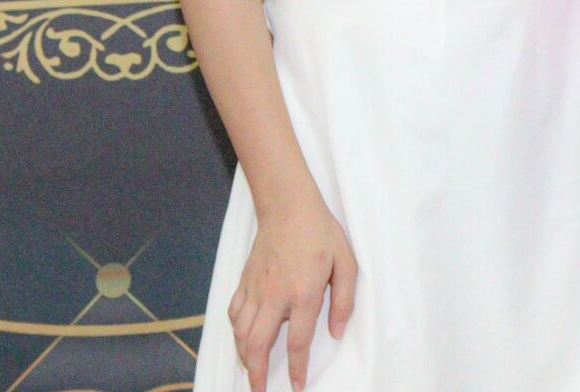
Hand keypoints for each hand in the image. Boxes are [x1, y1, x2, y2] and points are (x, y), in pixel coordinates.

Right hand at [228, 197, 357, 391]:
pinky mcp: (244, 281)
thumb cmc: (320, 232)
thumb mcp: (346, 262)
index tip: (296, 386)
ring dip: (245, 357)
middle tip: (260, 390)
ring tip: (252, 371)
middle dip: (257, 374)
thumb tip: (336, 332)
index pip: (298, 342)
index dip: (297, 369)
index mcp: (304, 293)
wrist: (288, 205)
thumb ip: (345, 300)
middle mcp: (275, 295)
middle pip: (258, 345)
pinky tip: (243, 339)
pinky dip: (235, 332)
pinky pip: (233, 314)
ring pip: (241, 332)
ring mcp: (256, 289)